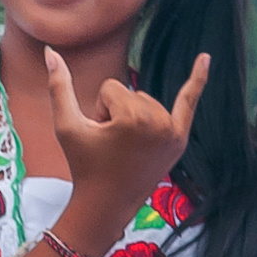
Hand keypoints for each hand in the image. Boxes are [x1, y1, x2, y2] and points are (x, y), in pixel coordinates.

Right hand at [45, 48, 207, 230]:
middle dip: (117, 114)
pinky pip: (189, 102)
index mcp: (134, 118)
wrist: (106, 205)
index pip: (112, 88)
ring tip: (126, 148)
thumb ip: (59, 86)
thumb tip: (50, 51)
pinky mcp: (180, 139)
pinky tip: (206, 58)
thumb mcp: (67, 126)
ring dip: (132, 118)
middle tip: (113, 146)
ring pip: (145, 101)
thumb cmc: (84, 165)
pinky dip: (197, 80)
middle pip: (130, 93)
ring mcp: (174, 132)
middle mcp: (159, 122)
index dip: (99, 110)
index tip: (101, 138)